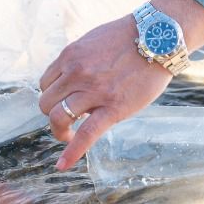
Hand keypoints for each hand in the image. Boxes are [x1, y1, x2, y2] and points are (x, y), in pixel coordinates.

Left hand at [38, 15, 170, 170]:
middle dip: (53, 112)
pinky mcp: (113, 108)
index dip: (52, 95)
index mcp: (70, 56)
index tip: (62, 101)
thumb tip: (68, 78)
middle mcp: (77, 73)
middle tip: (68, 117)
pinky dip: (72, 152)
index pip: (45, 84)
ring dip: (59, 131)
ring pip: (58, 118)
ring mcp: (94, 92)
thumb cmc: (128, 39)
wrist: (158, 38)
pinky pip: (86, 135)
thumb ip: (77, 60)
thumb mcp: (92, 42)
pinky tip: (63, 165)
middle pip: (47, 103)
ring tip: (67, 135)